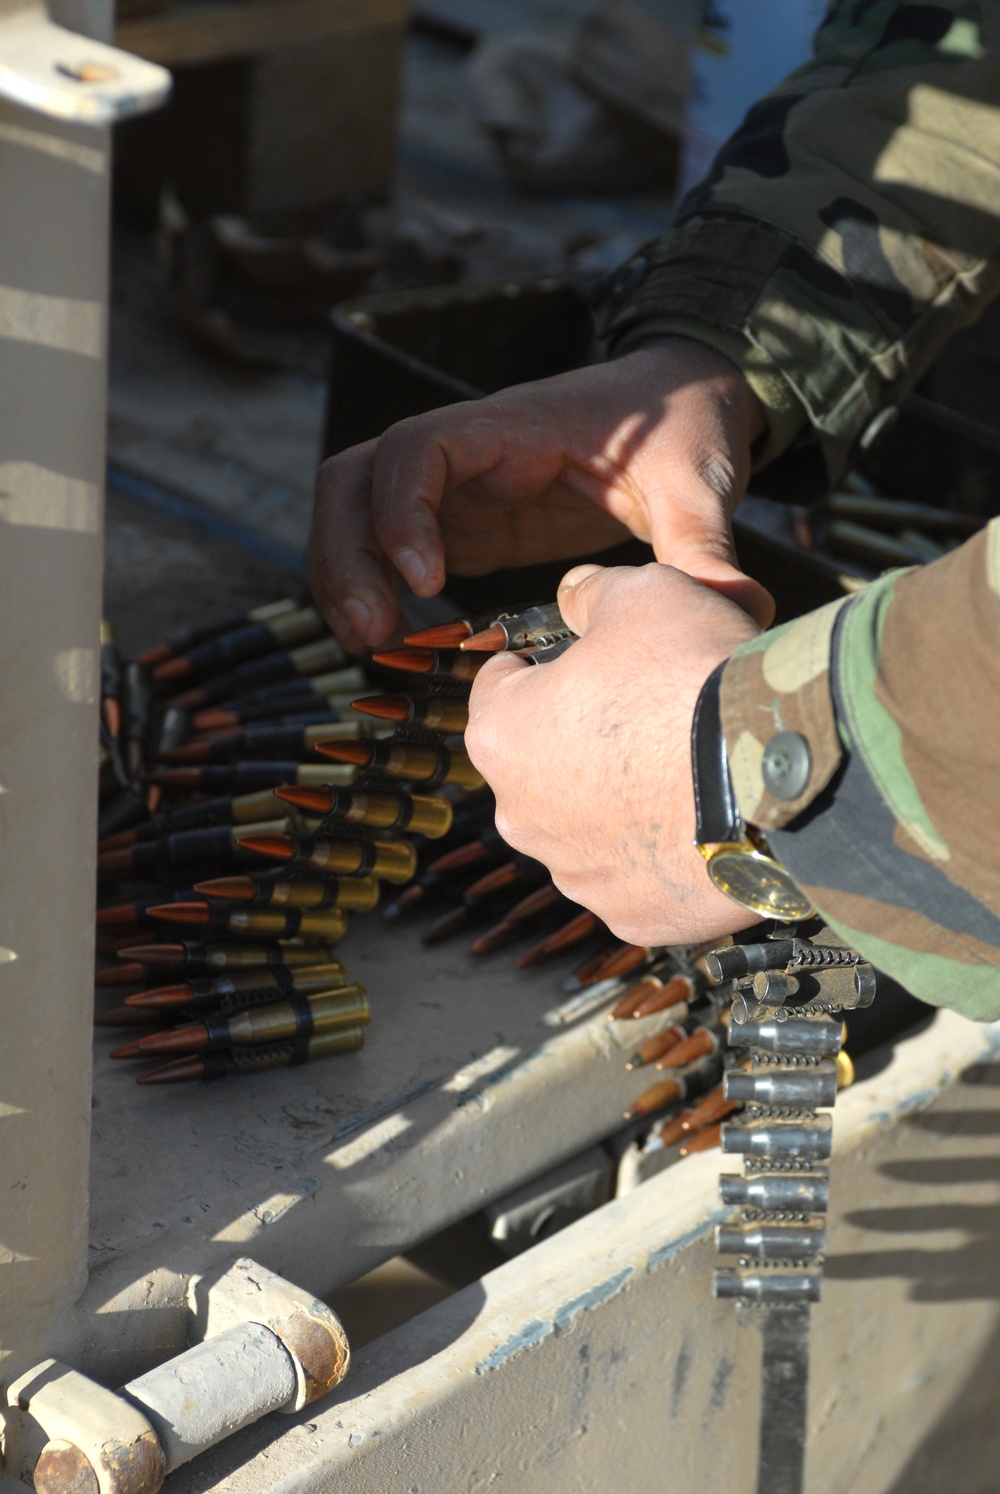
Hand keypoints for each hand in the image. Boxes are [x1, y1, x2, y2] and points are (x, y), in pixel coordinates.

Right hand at [309, 337, 771, 651]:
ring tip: (371, 645)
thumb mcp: (695, 482)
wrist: (681, 403)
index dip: (401, 511)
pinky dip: (380, 592)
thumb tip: (735, 607)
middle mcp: (466, 454)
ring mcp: (458, 489)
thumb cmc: (682, 428)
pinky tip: (401, 644)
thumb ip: (703, 543)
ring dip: (347, 575)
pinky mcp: (467, 525)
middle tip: (369, 633)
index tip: (426, 579)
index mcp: (510, 428)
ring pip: (358, 513)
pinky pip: (393, 550)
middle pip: (352, 479)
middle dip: (344, 554)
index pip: (415, 448)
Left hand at [464, 562, 761, 945]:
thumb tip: (577, 594)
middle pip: (541, 765)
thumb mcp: (642, 594)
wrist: (775, 775)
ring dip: (620, 803)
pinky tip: (703, 822)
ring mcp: (576, 875)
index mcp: (502, 736)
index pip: (495, 689)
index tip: (571, 660)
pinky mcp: (633, 915)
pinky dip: (661, 854)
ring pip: (587, 828)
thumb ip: (594, 594)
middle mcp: (522, 816)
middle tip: (644, 714)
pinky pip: (639, 876)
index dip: (536, 666)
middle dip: (580, 741)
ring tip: (683, 771)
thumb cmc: (693, 678)